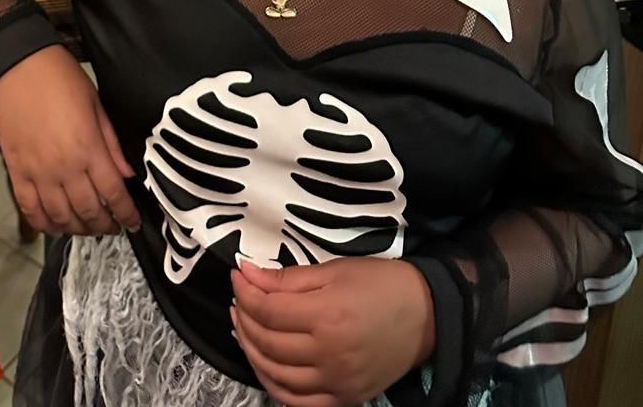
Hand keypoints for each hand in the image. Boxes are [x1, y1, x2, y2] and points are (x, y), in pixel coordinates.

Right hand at [0, 46, 140, 236]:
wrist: (15, 65)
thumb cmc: (59, 77)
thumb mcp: (95, 103)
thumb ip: (111, 142)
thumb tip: (126, 174)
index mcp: (87, 147)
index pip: (113, 194)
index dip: (126, 214)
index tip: (133, 222)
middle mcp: (63, 167)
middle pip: (89, 211)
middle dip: (105, 225)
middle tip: (112, 226)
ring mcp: (37, 173)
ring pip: (61, 217)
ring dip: (78, 228)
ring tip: (88, 228)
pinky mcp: (16, 172)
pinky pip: (30, 210)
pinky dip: (44, 225)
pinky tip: (56, 226)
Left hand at [230, 258, 435, 406]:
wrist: (426, 316)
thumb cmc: (381, 285)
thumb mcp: (334, 270)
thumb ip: (288, 279)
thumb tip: (247, 274)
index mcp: (327, 317)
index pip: (268, 311)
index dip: (245, 293)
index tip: (238, 277)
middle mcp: (329, 355)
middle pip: (267, 343)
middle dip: (244, 319)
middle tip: (239, 301)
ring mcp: (337, 383)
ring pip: (275, 376)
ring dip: (251, 351)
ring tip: (245, 328)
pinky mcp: (344, 399)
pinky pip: (297, 402)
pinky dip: (274, 385)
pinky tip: (265, 364)